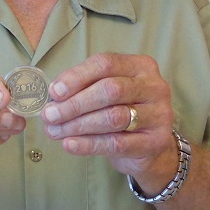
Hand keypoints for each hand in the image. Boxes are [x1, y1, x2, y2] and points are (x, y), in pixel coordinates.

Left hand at [40, 53, 176, 179]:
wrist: (148, 145)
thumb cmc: (120, 109)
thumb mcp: (104, 91)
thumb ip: (82, 87)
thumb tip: (53, 95)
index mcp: (140, 66)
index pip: (105, 64)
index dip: (76, 77)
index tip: (53, 92)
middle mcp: (154, 86)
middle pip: (110, 90)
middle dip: (75, 104)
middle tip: (50, 115)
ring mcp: (160, 114)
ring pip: (114, 117)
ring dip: (78, 125)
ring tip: (55, 131)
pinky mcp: (156, 142)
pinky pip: (118, 143)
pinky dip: (89, 144)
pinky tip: (70, 144)